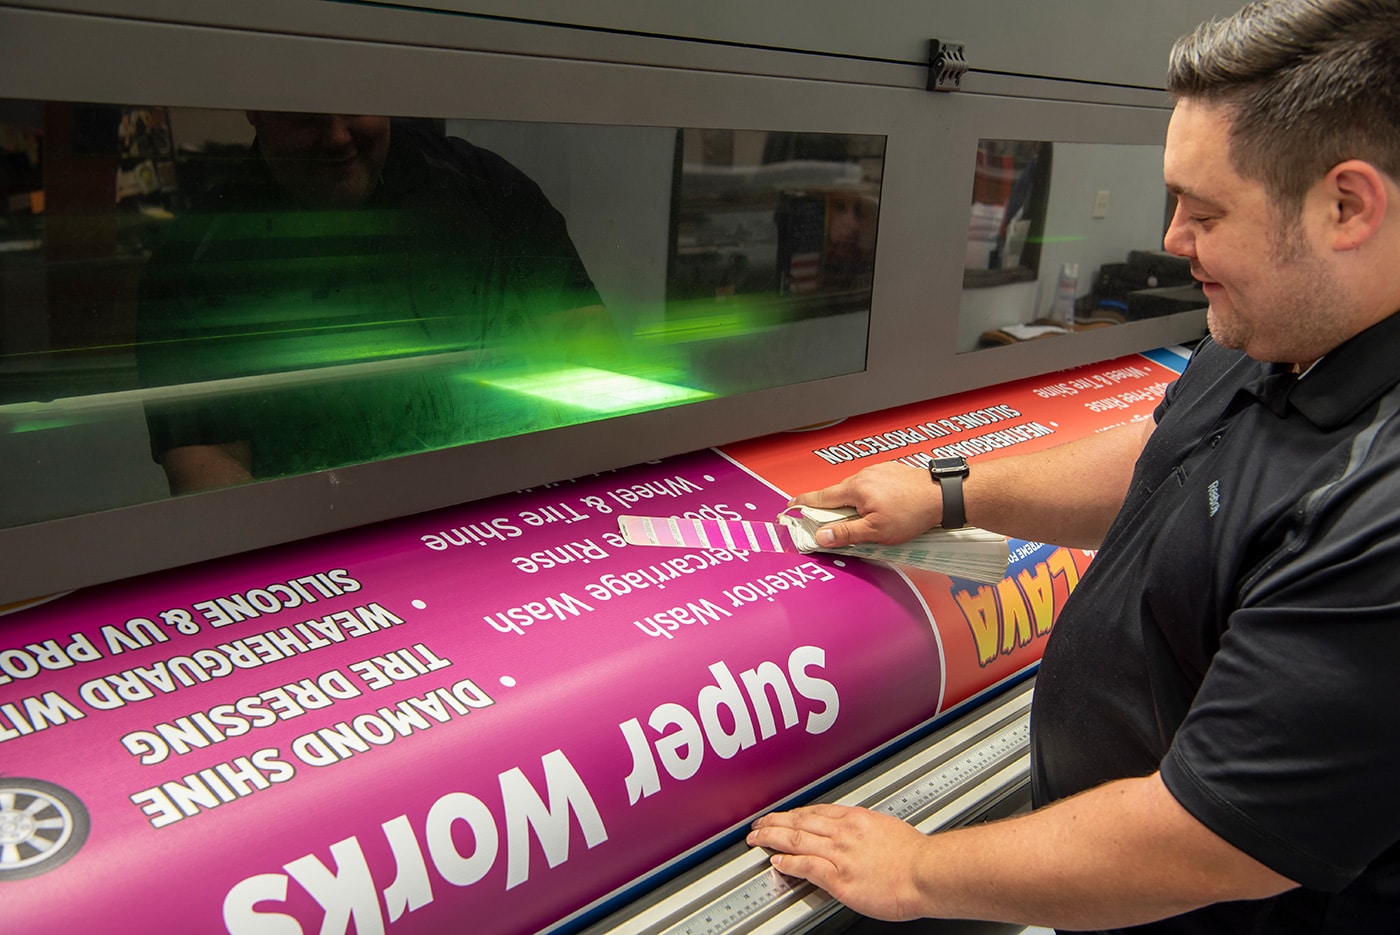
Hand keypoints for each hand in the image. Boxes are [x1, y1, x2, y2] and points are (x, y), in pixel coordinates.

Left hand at [748, 804, 930, 920]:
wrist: (927, 873)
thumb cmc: (916, 856)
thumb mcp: (887, 828)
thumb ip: (866, 829)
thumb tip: (859, 832)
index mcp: (856, 818)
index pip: (816, 811)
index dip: (795, 813)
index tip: (785, 816)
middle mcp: (844, 832)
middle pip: (800, 821)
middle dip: (775, 821)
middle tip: (759, 823)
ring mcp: (840, 854)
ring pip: (797, 840)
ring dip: (773, 838)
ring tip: (758, 839)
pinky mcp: (839, 878)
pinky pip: (806, 866)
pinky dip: (788, 863)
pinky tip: (777, 862)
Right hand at [789, 463, 940, 546]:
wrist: (943, 496)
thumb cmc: (913, 512)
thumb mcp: (876, 531)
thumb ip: (847, 533)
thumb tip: (822, 536)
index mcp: (855, 489)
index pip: (819, 497)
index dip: (802, 504)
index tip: (789, 507)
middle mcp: (863, 475)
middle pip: (838, 495)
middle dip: (834, 511)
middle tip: (835, 528)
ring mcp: (878, 472)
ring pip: (856, 491)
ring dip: (855, 505)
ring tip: (869, 522)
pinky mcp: (891, 472)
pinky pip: (872, 487)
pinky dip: (871, 499)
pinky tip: (885, 510)